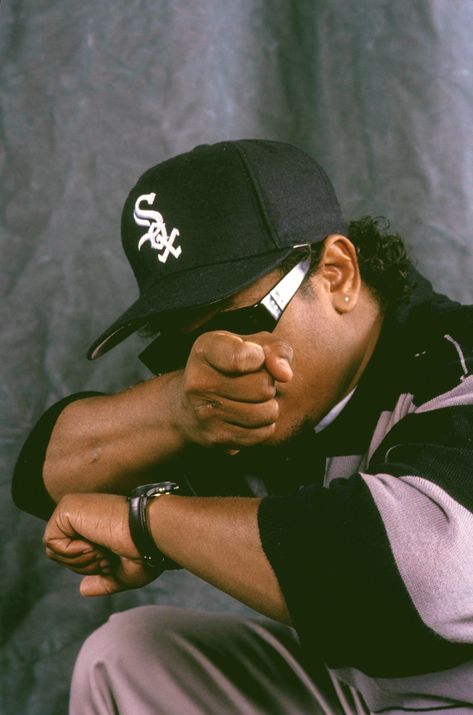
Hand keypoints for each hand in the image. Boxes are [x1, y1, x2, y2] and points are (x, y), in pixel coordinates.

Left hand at [43, 493, 158, 596]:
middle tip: (108, 551)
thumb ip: (102, 579)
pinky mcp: (66, 508)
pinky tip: (95, 540)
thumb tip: (83, 589)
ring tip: (103, 544)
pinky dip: (74, 551)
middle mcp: (83, 513)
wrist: (151, 535)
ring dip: (82, 559)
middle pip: (61, 555)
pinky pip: (51, 543)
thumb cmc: (145, 551)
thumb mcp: (123, 572)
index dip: (92, 565)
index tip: (113, 555)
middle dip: (85, 564)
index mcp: (96, 523)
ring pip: (55, 552)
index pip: (74, 554)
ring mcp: (73, 507)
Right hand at [173, 331, 292, 449]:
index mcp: (206, 350)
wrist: (191, 405)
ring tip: (251, 399)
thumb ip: (276, 349)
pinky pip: (262, 433)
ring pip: (267, 412)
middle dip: (267, 384)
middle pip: (263, 387)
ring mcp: (205, 413)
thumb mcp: (252, 344)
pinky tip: (247, 416)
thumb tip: (285, 374)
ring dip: (268, 406)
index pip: (241, 358)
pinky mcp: (215, 437)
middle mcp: (199, 382)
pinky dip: (263, 425)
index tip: (256, 357)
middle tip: (252, 381)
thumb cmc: (232, 366)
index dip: (260, 358)